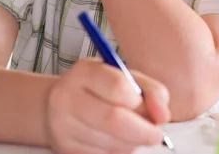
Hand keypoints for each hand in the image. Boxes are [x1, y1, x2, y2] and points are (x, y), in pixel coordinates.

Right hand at [44, 58, 169, 153]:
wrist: (55, 108)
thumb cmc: (99, 90)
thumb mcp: (125, 78)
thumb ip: (151, 90)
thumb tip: (163, 115)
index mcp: (84, 72)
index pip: (118, 87)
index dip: (141, 102)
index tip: (154, 110)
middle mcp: (67, 98)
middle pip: (113, 120)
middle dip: (143, 131)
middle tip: (156, 134)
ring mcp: (63, 126)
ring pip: (111, 142)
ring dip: (132, 142)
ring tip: (132, 132)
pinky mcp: (66, 149)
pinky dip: (119, 151)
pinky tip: (116, 140)